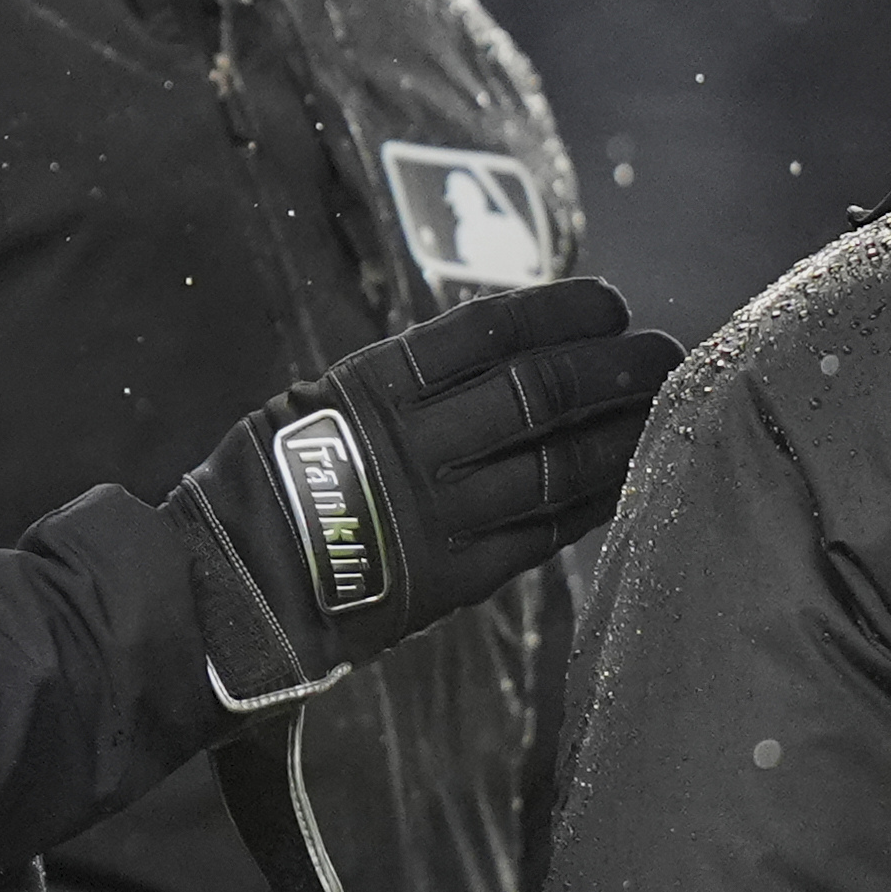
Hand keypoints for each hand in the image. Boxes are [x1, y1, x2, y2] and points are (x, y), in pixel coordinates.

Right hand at [176, 276, 678, 709]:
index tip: (611, 303)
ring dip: (619, 433)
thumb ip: (399, 382)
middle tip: (662, 352)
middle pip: (540, 393)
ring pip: (555, 463)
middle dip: (612, 368)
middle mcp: (415, 445)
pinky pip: (541, 533)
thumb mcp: (316, 404)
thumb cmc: (268, 486)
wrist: (228, 589)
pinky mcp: (452, 576)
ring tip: (661, 408)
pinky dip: (590, 502)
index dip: (563, 312)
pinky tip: (627, 477)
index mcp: (375, 387)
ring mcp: (438, 515)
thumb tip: (491, 349)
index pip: (492, 330)